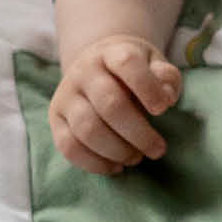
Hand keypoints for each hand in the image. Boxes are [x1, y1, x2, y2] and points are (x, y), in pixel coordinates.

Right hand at [50, 34, 181, 174]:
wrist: (97, 67)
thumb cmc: (133, 72)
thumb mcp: (154, 66)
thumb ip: (166, 78)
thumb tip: (166, 97)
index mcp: (111, 54)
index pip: (126, 63)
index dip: (147, 87)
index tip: (163, 109)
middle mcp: (84, 71)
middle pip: (109, 104)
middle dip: (139, 133)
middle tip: (158, 150)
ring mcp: (66, 95)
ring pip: (87, 129)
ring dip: (117, 151)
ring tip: (136, 158)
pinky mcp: (55, 118)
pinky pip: (68, 146)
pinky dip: (95, 163)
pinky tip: (116, 167)